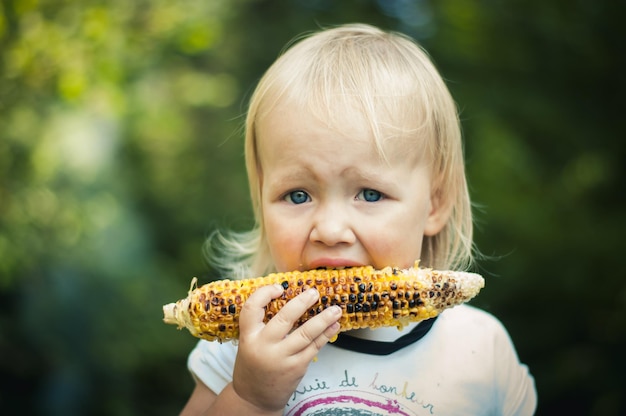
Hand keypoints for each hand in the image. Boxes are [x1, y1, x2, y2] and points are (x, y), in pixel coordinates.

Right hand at [231, 284, 340, 412]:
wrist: (254, 399)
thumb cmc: (253, 365)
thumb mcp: (249, 343)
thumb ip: (262, 325)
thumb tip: (289, 300)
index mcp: (248, 336)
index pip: (251, 308)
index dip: (264, 294)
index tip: (279, 288)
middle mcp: (264, 346)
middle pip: (285, 318)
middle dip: (302, 302)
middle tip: (314, 292)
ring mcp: (282, 357)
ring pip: (306, 333)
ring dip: (323, 319)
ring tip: (335, 309)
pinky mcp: (297, 367)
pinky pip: (314, 347)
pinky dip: (326, 335)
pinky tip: (334, 326)